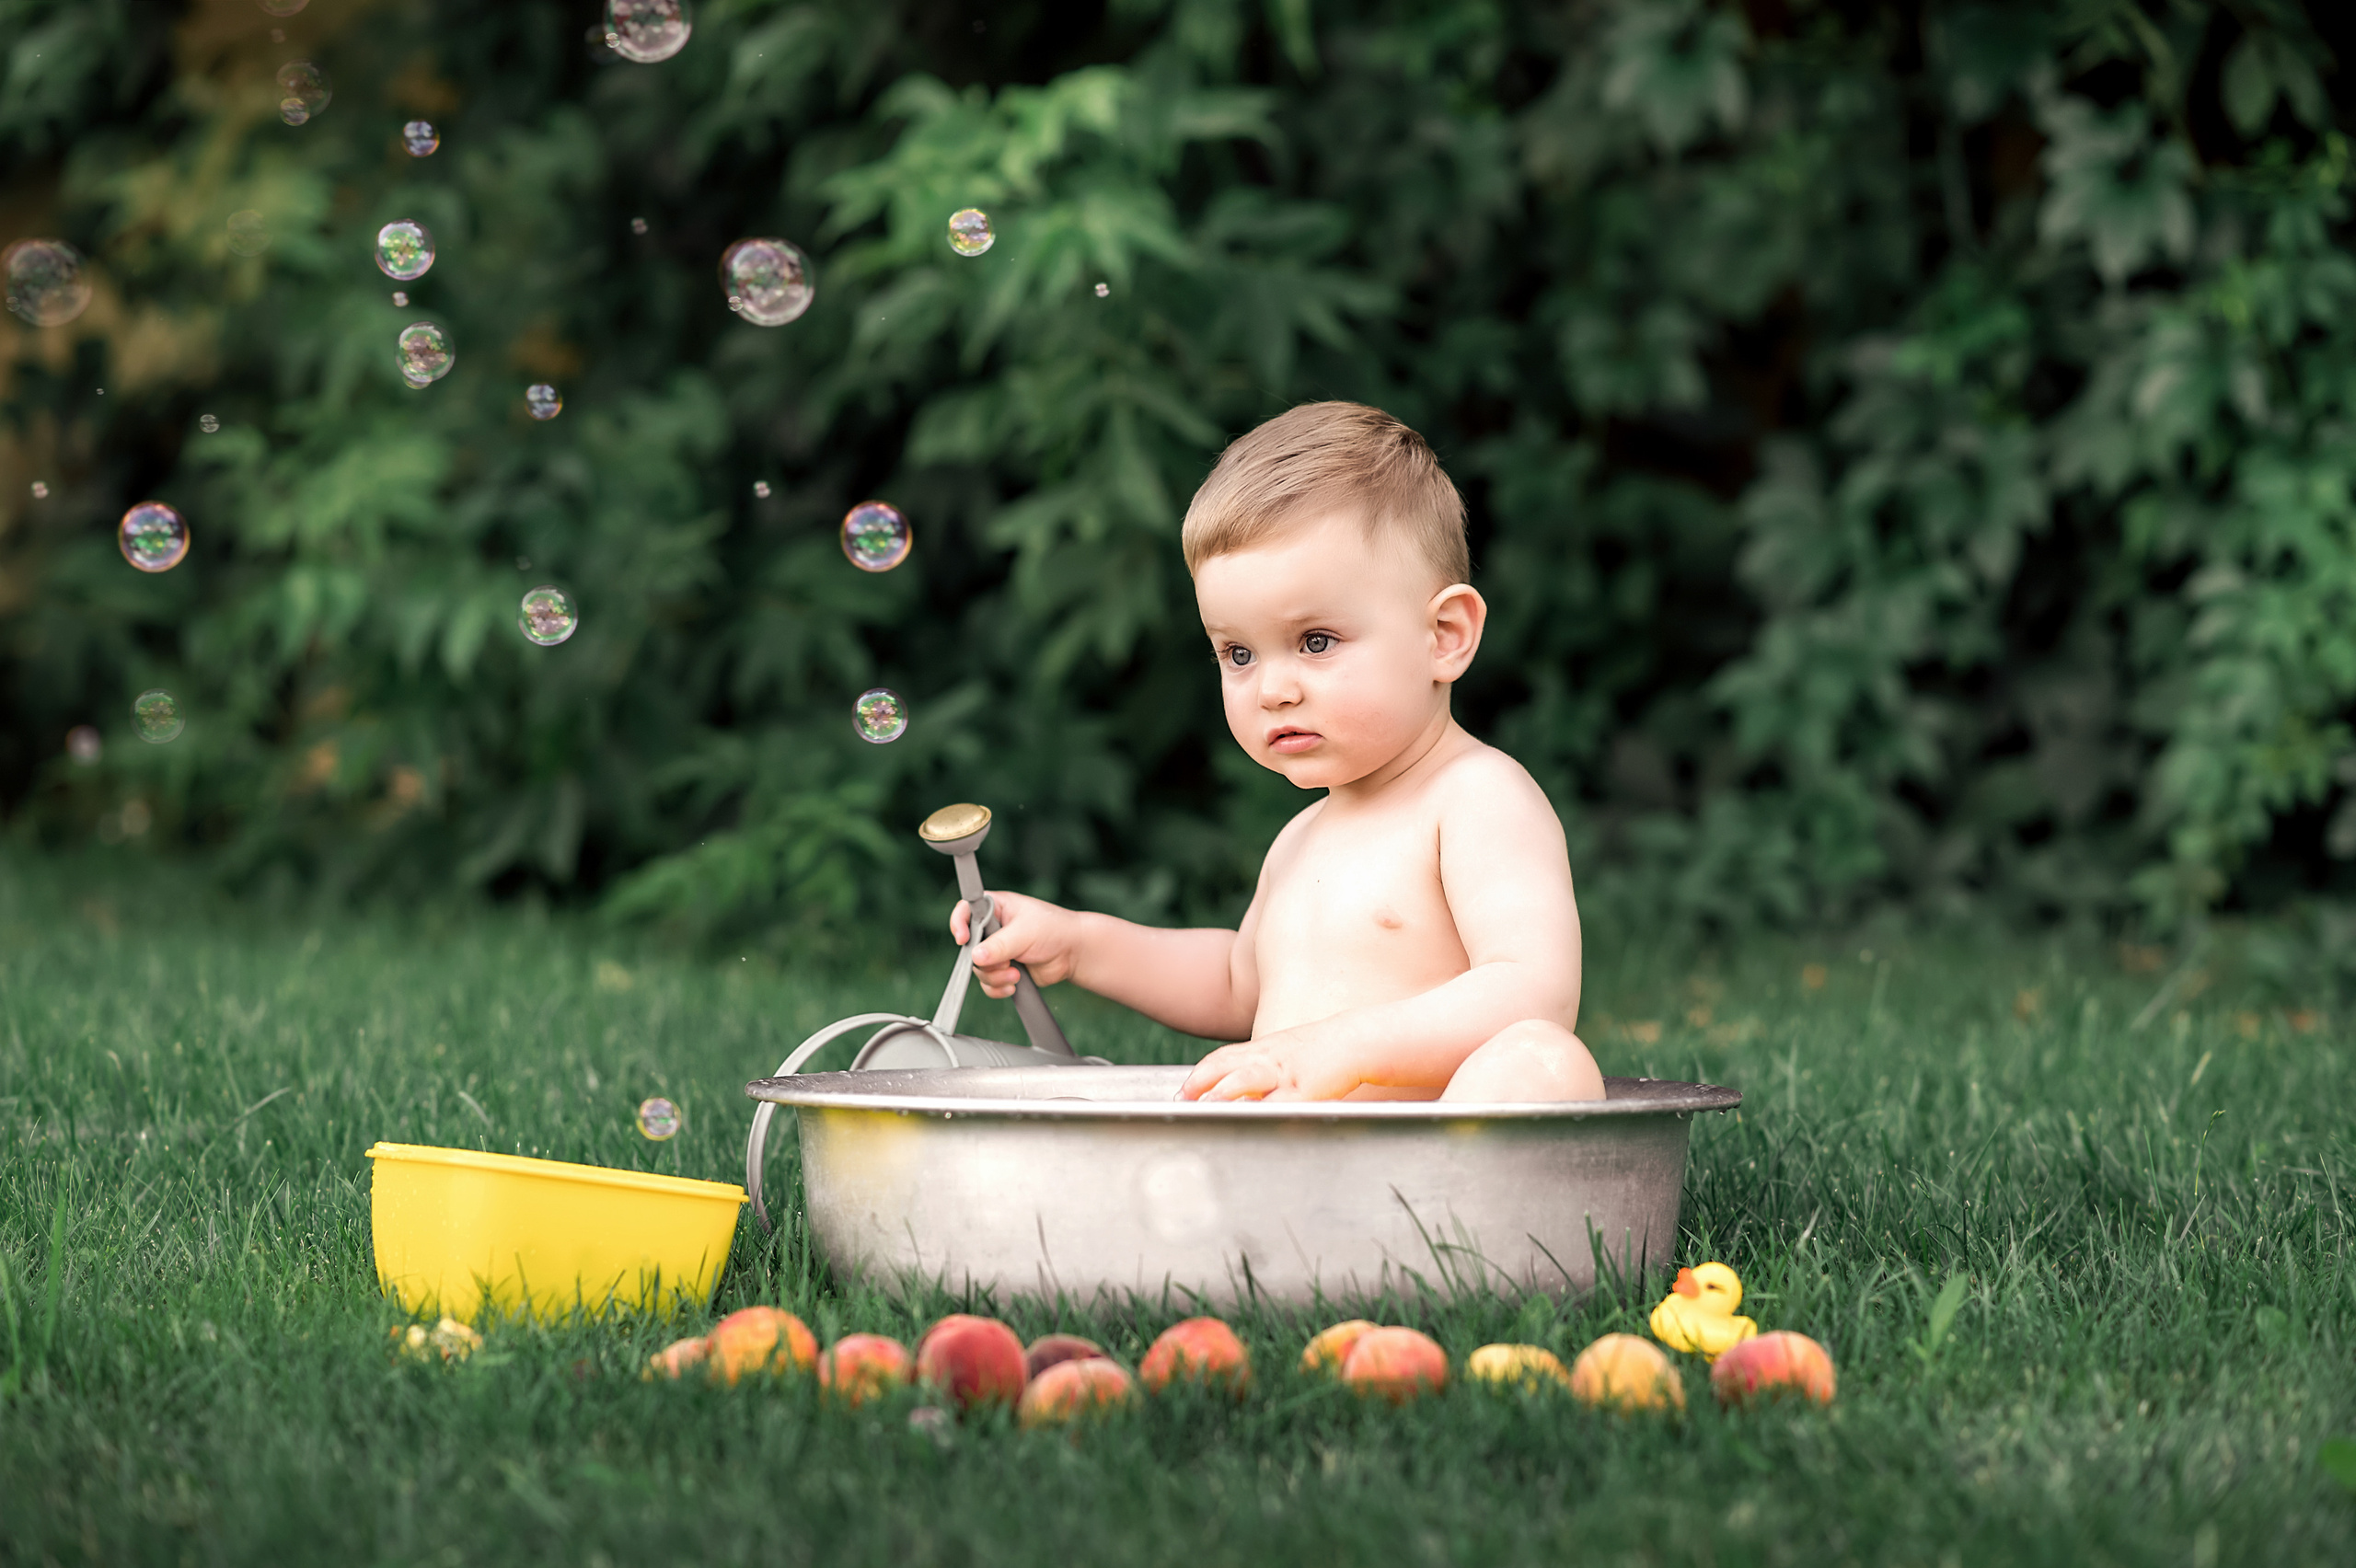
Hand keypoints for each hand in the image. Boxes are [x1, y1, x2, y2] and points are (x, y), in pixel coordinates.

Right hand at [947, 889, 1081, 998]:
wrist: (1073, 953)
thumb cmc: (1054, 930)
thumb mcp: (1024, 933)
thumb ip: (999, 945)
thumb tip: (976, 956)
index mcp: (995, 908)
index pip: (965, 911)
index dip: (959, 925)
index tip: (964, 940)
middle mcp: (992, 929)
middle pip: (970, 948)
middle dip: (986, 961)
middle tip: (1006, 962)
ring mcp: (997, 951)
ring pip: (978, 969)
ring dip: (995, 977)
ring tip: (1016, 974)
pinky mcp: (1003, 969)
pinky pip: (988, 984)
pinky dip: (998, 988)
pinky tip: (1014, 985)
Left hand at [1177, 1026, 1362, 1101]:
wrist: (1355, 1040)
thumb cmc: (1323, 1050)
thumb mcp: (1286, 1051)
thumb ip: (1263, 1066)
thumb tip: (1244, 1090)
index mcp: (1263, 1048)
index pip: (1222, 1058)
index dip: (1199, 1075)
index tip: (1184, 1092)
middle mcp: (1268, 1057)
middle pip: (1225, 1065)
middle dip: (1200, 1083)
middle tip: (1182, 1101)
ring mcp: (1285, 1072)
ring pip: (1245, 1079)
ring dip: (1222, 1094)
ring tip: (1205, 1108)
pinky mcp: (1304, 1087)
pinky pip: (1280, 1102)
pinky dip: (1263, 1112)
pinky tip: (1251, 1122)